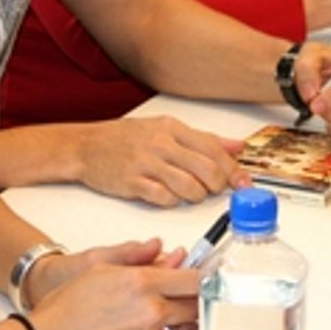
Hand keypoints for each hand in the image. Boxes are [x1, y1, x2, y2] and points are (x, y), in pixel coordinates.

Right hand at [29, 239, 199, 329]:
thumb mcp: (99, 269)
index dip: (201, 279)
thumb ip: (137, 258)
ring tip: (135, 323)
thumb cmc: (65, 309)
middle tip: (172, 301)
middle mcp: (152, 314)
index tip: (203, 279)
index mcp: (142, 284)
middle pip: (193, 309)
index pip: (194, 280)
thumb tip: (161, 249)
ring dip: (164, 328)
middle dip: (186, 304)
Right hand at [74, 117, 244, 206]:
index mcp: (172, 127)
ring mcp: (146, 163)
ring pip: (189, 188)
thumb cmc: (126, 138)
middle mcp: (161, 143)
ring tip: (191, 193)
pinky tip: (169, 196)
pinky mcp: (133, 183)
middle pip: (207, 170)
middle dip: (217, 186)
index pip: (214, 149)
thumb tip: (237, 146)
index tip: (244, 183)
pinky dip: (173, 202)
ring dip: (196, 196)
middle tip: (214, 190)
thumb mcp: (165, 128)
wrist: (86, 146)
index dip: (234, 170)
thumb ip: (203, 138)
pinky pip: (165, 199)